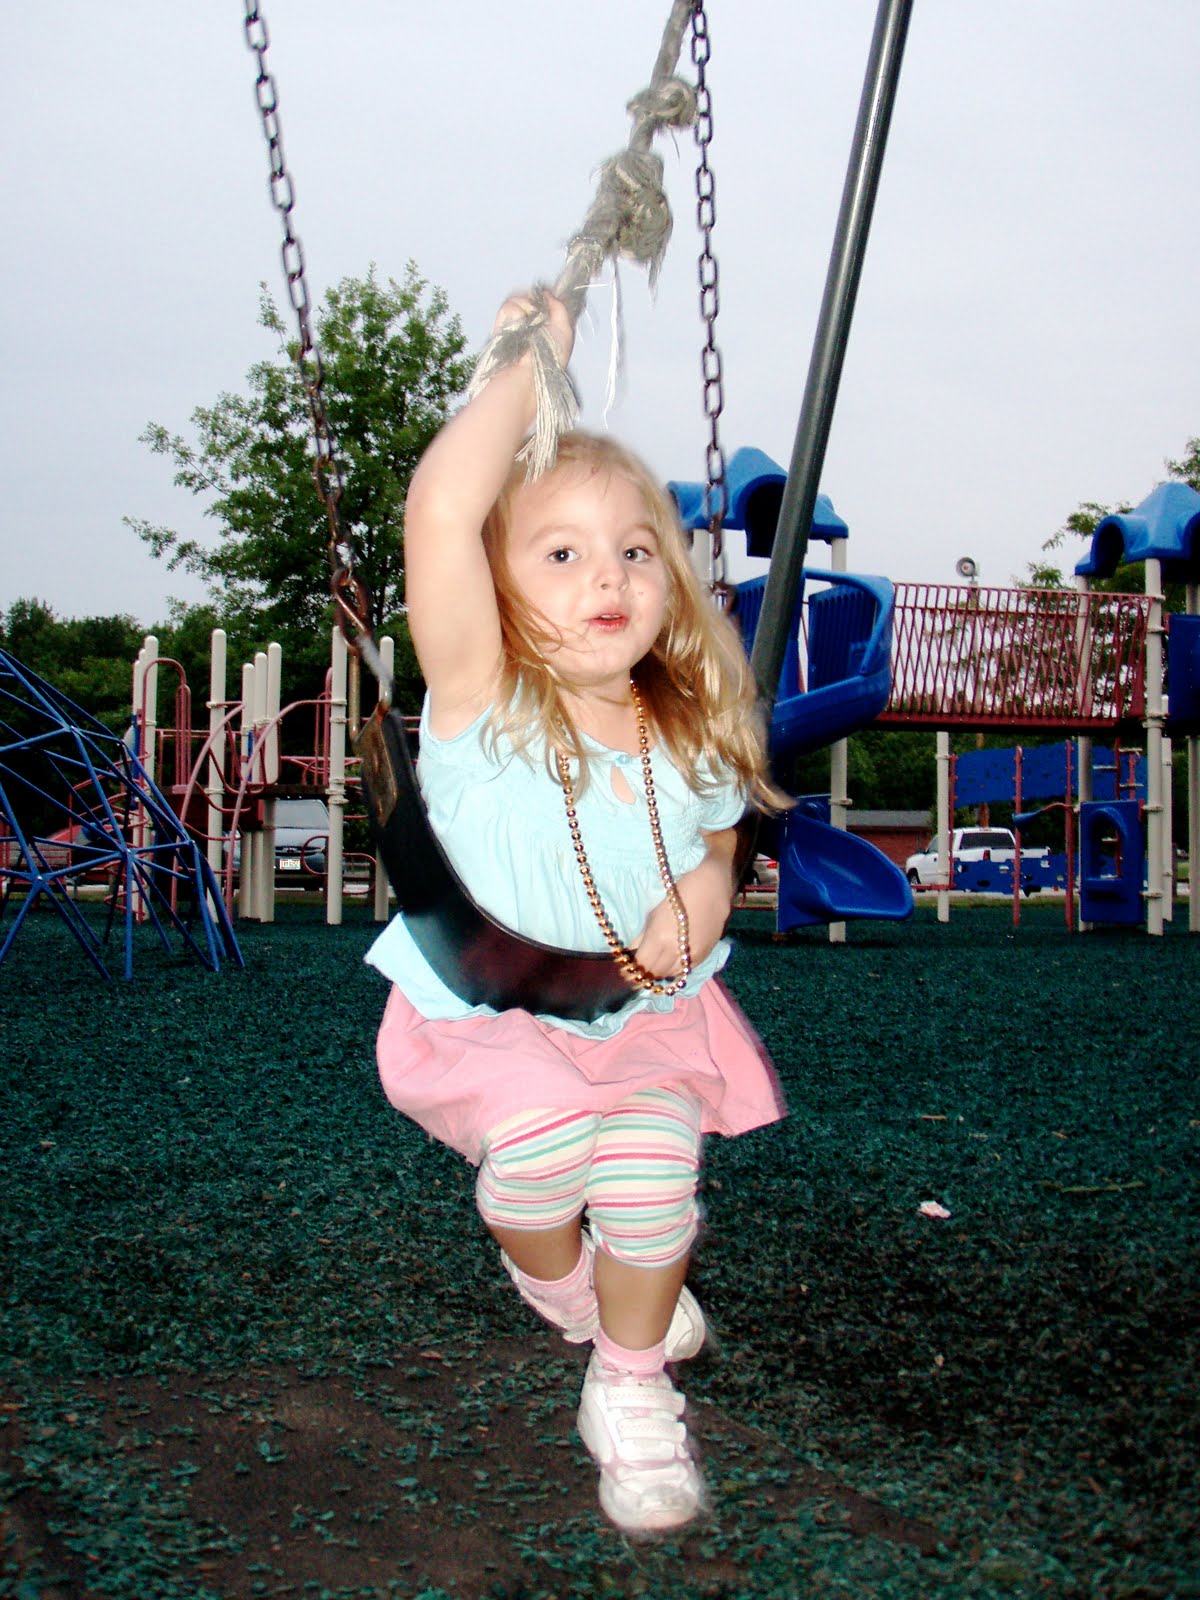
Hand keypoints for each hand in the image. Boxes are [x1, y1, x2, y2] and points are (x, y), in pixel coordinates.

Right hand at [492, 288, 573, 368]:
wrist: (529, 368)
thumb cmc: (549, 357)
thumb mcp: (565, 331)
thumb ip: (560, 308)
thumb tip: (547, 294)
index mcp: (546, 324)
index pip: (543, 299)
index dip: (545, 297)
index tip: (548, 299)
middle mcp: (530, 321)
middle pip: (530, 295)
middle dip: (535, 301)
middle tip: (539, 317)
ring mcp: (516, 322)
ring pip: (519, 298)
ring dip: (526, 308)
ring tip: (529, 325)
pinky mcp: (503, 323)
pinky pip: (509, 305)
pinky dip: (515, 313)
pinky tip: (518, 325)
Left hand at [634, 838, 737, 977]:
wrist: (712, 885)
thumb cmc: (678, 892)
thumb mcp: (653, 913)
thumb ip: (641, 937)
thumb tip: (630, 953)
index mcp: (660, 938)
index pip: (642, 966)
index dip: (631, 971)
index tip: (623, 971)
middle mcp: (676, 951)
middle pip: (655, 974)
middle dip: (643, 974)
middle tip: (634, 970)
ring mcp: (692, 955)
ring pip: (670, 975)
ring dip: (659, 972)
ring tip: (652, 965)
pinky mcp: (704, 955)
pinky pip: (685, 970)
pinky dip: (674, 969)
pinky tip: (669, 962)